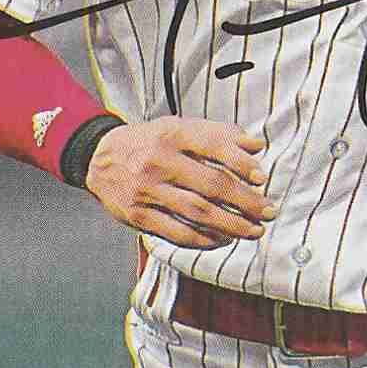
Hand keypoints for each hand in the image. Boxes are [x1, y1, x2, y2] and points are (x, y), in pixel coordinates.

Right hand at [85, 118, 276, 247]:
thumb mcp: (179, 127)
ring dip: (230, 225)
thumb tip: (256, 147)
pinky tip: (221, 240)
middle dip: (245, 201)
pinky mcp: (137, 215)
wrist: (99, 157)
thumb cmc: (149, 142)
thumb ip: (218, 135)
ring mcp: (147, 190)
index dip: (241, 163)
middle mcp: (159, 161)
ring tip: (253, 230)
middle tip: (267, 211)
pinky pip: (176, 233)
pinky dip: (203, 240)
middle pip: (211, 184)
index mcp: (172, 134)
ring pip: (197, 212)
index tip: (261, 177)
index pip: (214, 146)